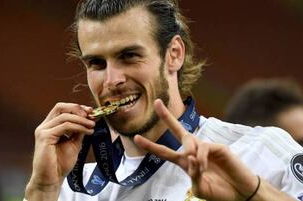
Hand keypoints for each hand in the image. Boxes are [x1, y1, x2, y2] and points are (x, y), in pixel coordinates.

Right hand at [28, 103, 95, 190]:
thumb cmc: (60, 164)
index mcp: (50, 126)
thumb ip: (78, 131)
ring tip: (92, 125)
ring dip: (81, 120)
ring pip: (65, 116)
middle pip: (60, 107)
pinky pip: (65, 126)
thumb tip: (89, 120)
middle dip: (78, 109)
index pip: (62, 109)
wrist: (52, 179)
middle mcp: (45, 126)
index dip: (77, 108)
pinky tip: (87, 131)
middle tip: (91, 115)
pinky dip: (78, 127)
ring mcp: (43, 131)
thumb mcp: (74, 143)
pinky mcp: (45, 137)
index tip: (91, 111)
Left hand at [134, 99, 257, 200]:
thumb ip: (192, 175)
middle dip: (166, 116)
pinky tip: (204, 165)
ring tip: (198, 167)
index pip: (165, 152)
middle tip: (156, 102)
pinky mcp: (218, 147)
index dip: (151, 146)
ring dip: (189, 152)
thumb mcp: (200, 188)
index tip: (136, 138)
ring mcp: (205, 147)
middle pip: (178, 130)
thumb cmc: (220, 192)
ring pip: (189, 140)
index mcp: (186, 162)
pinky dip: (200, 157)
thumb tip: (190, 158)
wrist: (241, 194)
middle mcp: (193, 151)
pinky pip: (202, 147)